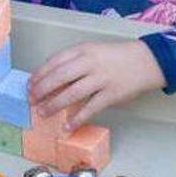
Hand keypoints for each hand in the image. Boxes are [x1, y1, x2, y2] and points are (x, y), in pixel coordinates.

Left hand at [28, 39, 164, 127]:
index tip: (29, 84)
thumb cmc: (114, 57)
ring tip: (42, 113)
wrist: (145, 61)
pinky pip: (91, 108)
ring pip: (72, 93)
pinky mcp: (111, 94)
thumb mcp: (92, 51)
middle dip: (42, 89)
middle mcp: (90, 63)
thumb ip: (74, 62)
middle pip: (60, 77)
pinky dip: (77, 118)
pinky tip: (67, 126)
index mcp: (83, 50)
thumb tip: (50, 79)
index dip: (40, 74)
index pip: (55, 61)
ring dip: (54, 104)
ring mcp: (101, 79)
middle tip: (31, 100)